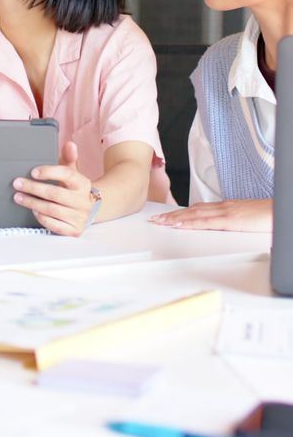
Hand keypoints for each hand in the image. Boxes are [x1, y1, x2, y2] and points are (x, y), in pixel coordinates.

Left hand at [12, 141, 94, 235]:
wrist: (91, 209)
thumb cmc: (74, 188)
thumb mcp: (73, 172)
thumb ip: (69, 158)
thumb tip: (69, 144)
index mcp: (83, 183)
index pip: (66, 174)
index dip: (49, 172)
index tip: (33, 172)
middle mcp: (83, 200)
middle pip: (55, 194)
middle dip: (34, 188)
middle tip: (17, 184)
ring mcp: (79, 217)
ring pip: (53, 210)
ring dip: (33, 203)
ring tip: (19, 197)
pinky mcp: (74, 230)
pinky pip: (56, 225)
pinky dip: (43, 218)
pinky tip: (33, 210)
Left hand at [149, 198, 271, 232]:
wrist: (281, 211)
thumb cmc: (269, 217)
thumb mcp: (248, 220)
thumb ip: (235, 222)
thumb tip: (227, 228)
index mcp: (227, 207)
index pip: (199, 209)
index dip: (182, 212)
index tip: (168, 216)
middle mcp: (223, 207)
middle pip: (192, 210)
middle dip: (173, 215)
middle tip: (156, 219)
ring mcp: (226, 212)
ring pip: (195, 214)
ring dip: (175, 218)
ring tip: (160, 222)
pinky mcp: (230, 220)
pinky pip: (205, 222)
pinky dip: (190, 222)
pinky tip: (178, 225)